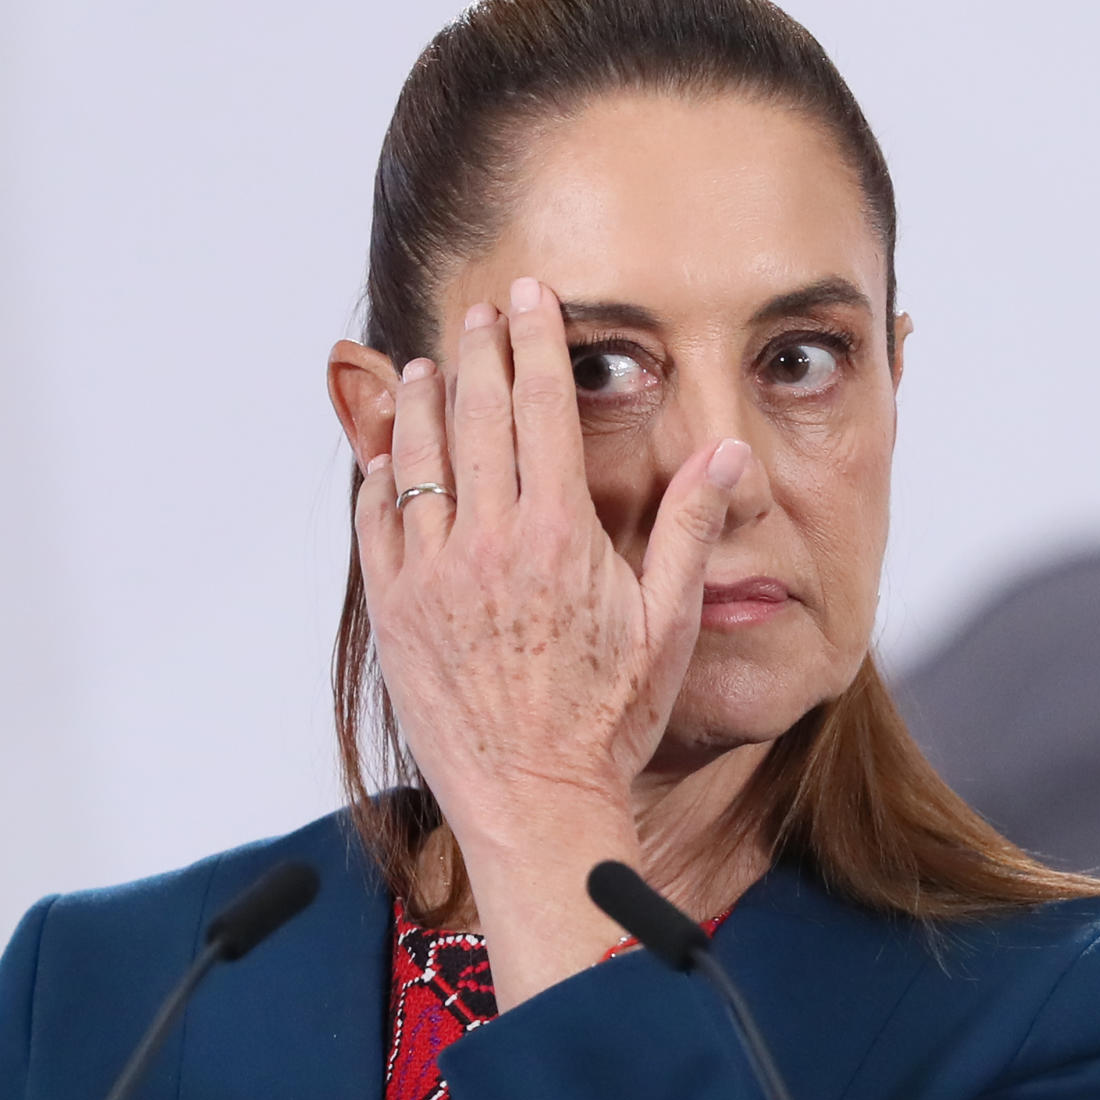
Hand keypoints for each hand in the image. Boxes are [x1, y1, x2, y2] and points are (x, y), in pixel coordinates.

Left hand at [353, 276, 752, 858]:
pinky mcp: (394, 612)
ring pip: (417, 460)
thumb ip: (689, 529)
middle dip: (478, 351)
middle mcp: (488, 543)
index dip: (536, 342)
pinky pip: (375, 525)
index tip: (531, 299)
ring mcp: (431, 576)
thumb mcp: (669, 625)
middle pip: (475, 415)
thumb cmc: (608, 720)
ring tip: (431, 367)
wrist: (534, 800)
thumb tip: (725, 455)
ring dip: (424, 403)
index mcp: (560, 535)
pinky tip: (386, 458)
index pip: (542, 407)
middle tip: (479, 312)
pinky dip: (380, 479)